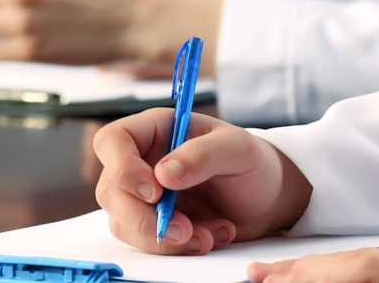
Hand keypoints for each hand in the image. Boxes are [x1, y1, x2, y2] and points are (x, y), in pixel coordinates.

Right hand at [93, 109, 312, 254]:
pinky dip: (177, 248)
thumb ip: (202, 155)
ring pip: (123, 222)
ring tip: (208, 236)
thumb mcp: (237, 149)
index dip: (122, 167)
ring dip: (163, 238)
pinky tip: (211, 237)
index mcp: (155, 130)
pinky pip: (146, 242)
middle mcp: (142, 162)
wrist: (267, 199)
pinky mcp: (155, 223)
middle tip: (183, 229)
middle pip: (111, 190)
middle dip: (143, 217)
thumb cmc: (251, 162)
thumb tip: (163, 174)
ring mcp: (145, 196)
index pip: (112, 141)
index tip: (154, 191)